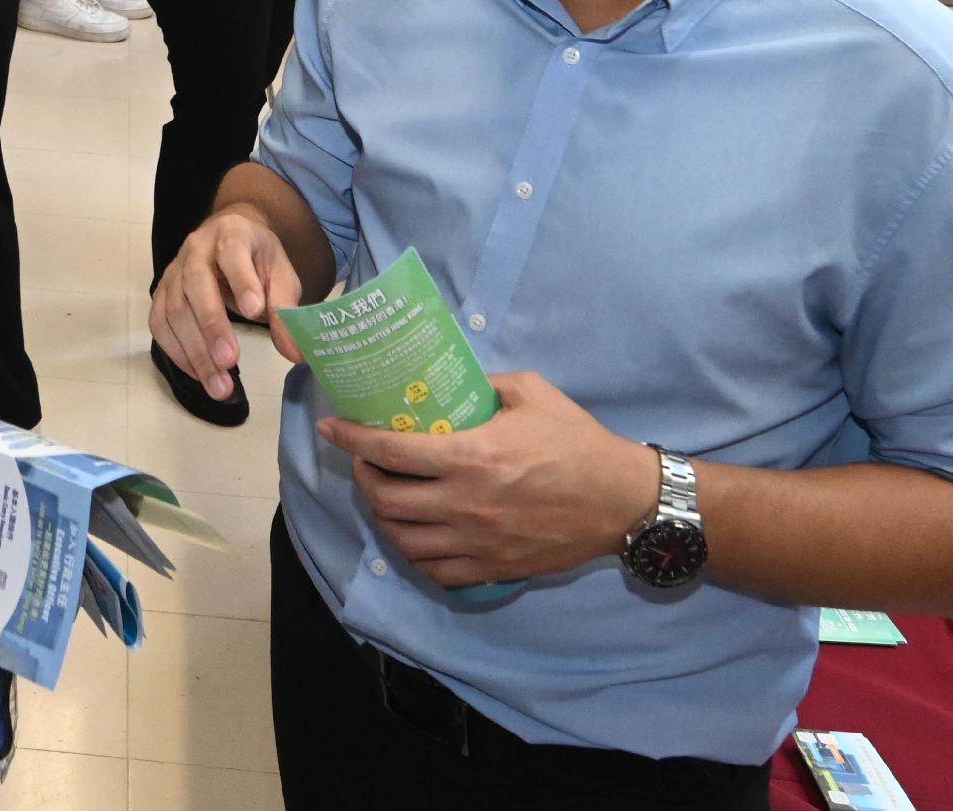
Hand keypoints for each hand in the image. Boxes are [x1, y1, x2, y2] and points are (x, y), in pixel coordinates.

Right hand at [149, 207, 307, 400]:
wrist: (229, 241)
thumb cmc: (257, 259)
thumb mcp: (280, 274)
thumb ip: (285, 310)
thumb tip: (294, 353)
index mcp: (232, 233)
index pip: (232, 251)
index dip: (241, 280)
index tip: (255, 312)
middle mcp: (196, 248)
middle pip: (196, 282)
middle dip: (212, 324)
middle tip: (230, 361)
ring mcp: (173, 271)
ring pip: (174, 309)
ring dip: (195, 351)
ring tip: (220, 386)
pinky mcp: (161, 294)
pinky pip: (160, 325)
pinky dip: (178, 353)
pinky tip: (200, 375)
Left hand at [322, 371, 658, 588]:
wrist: (620, 500)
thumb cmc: (577, 441)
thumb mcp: (531, 392)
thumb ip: (483, 384)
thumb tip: (447, 381)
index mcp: (473, 457)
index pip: (391, 452)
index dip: (352, 440)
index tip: (332, 429)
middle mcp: (466, 504)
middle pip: (386, 499)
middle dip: (363, 477)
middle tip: (364, 460)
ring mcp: (477, 542)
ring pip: (403, 539)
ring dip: (383, 516)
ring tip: (385, 495)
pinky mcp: (492, 568)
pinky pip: (434, 570)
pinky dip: (412, 553)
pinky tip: (413, 533)